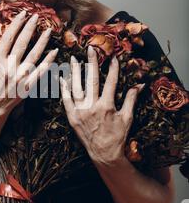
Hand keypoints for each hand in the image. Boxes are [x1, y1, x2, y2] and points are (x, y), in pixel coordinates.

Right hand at [0, 10, 58, 118]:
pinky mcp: (28, 85)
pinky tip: (55, 51)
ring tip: (48, 30)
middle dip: (30, 28)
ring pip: (34, 55)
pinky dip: (48, 61)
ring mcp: (20, 77)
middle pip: (22, 43)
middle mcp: (9, 67)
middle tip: (36, 16)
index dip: (16, 24)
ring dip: (42, 41)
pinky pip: (41, 71)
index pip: (8, 37)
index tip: (23, 14)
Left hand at [59, 46, 144, 165]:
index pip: (110, 82)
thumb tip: (140, 85)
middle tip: (90, 49)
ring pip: (76, 87)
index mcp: (106, 106)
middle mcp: (92, 107)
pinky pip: (65, 100)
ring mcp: (80, 112)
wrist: (104, 154)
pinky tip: (62, 79)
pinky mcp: (72, 117)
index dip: (113, 69)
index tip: (113, 57)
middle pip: (92, 80)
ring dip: (75, 72)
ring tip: (74, 59)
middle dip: (92, 63)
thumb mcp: (127, 118)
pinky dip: (64, 89)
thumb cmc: (117, 136)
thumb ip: (131, 99)